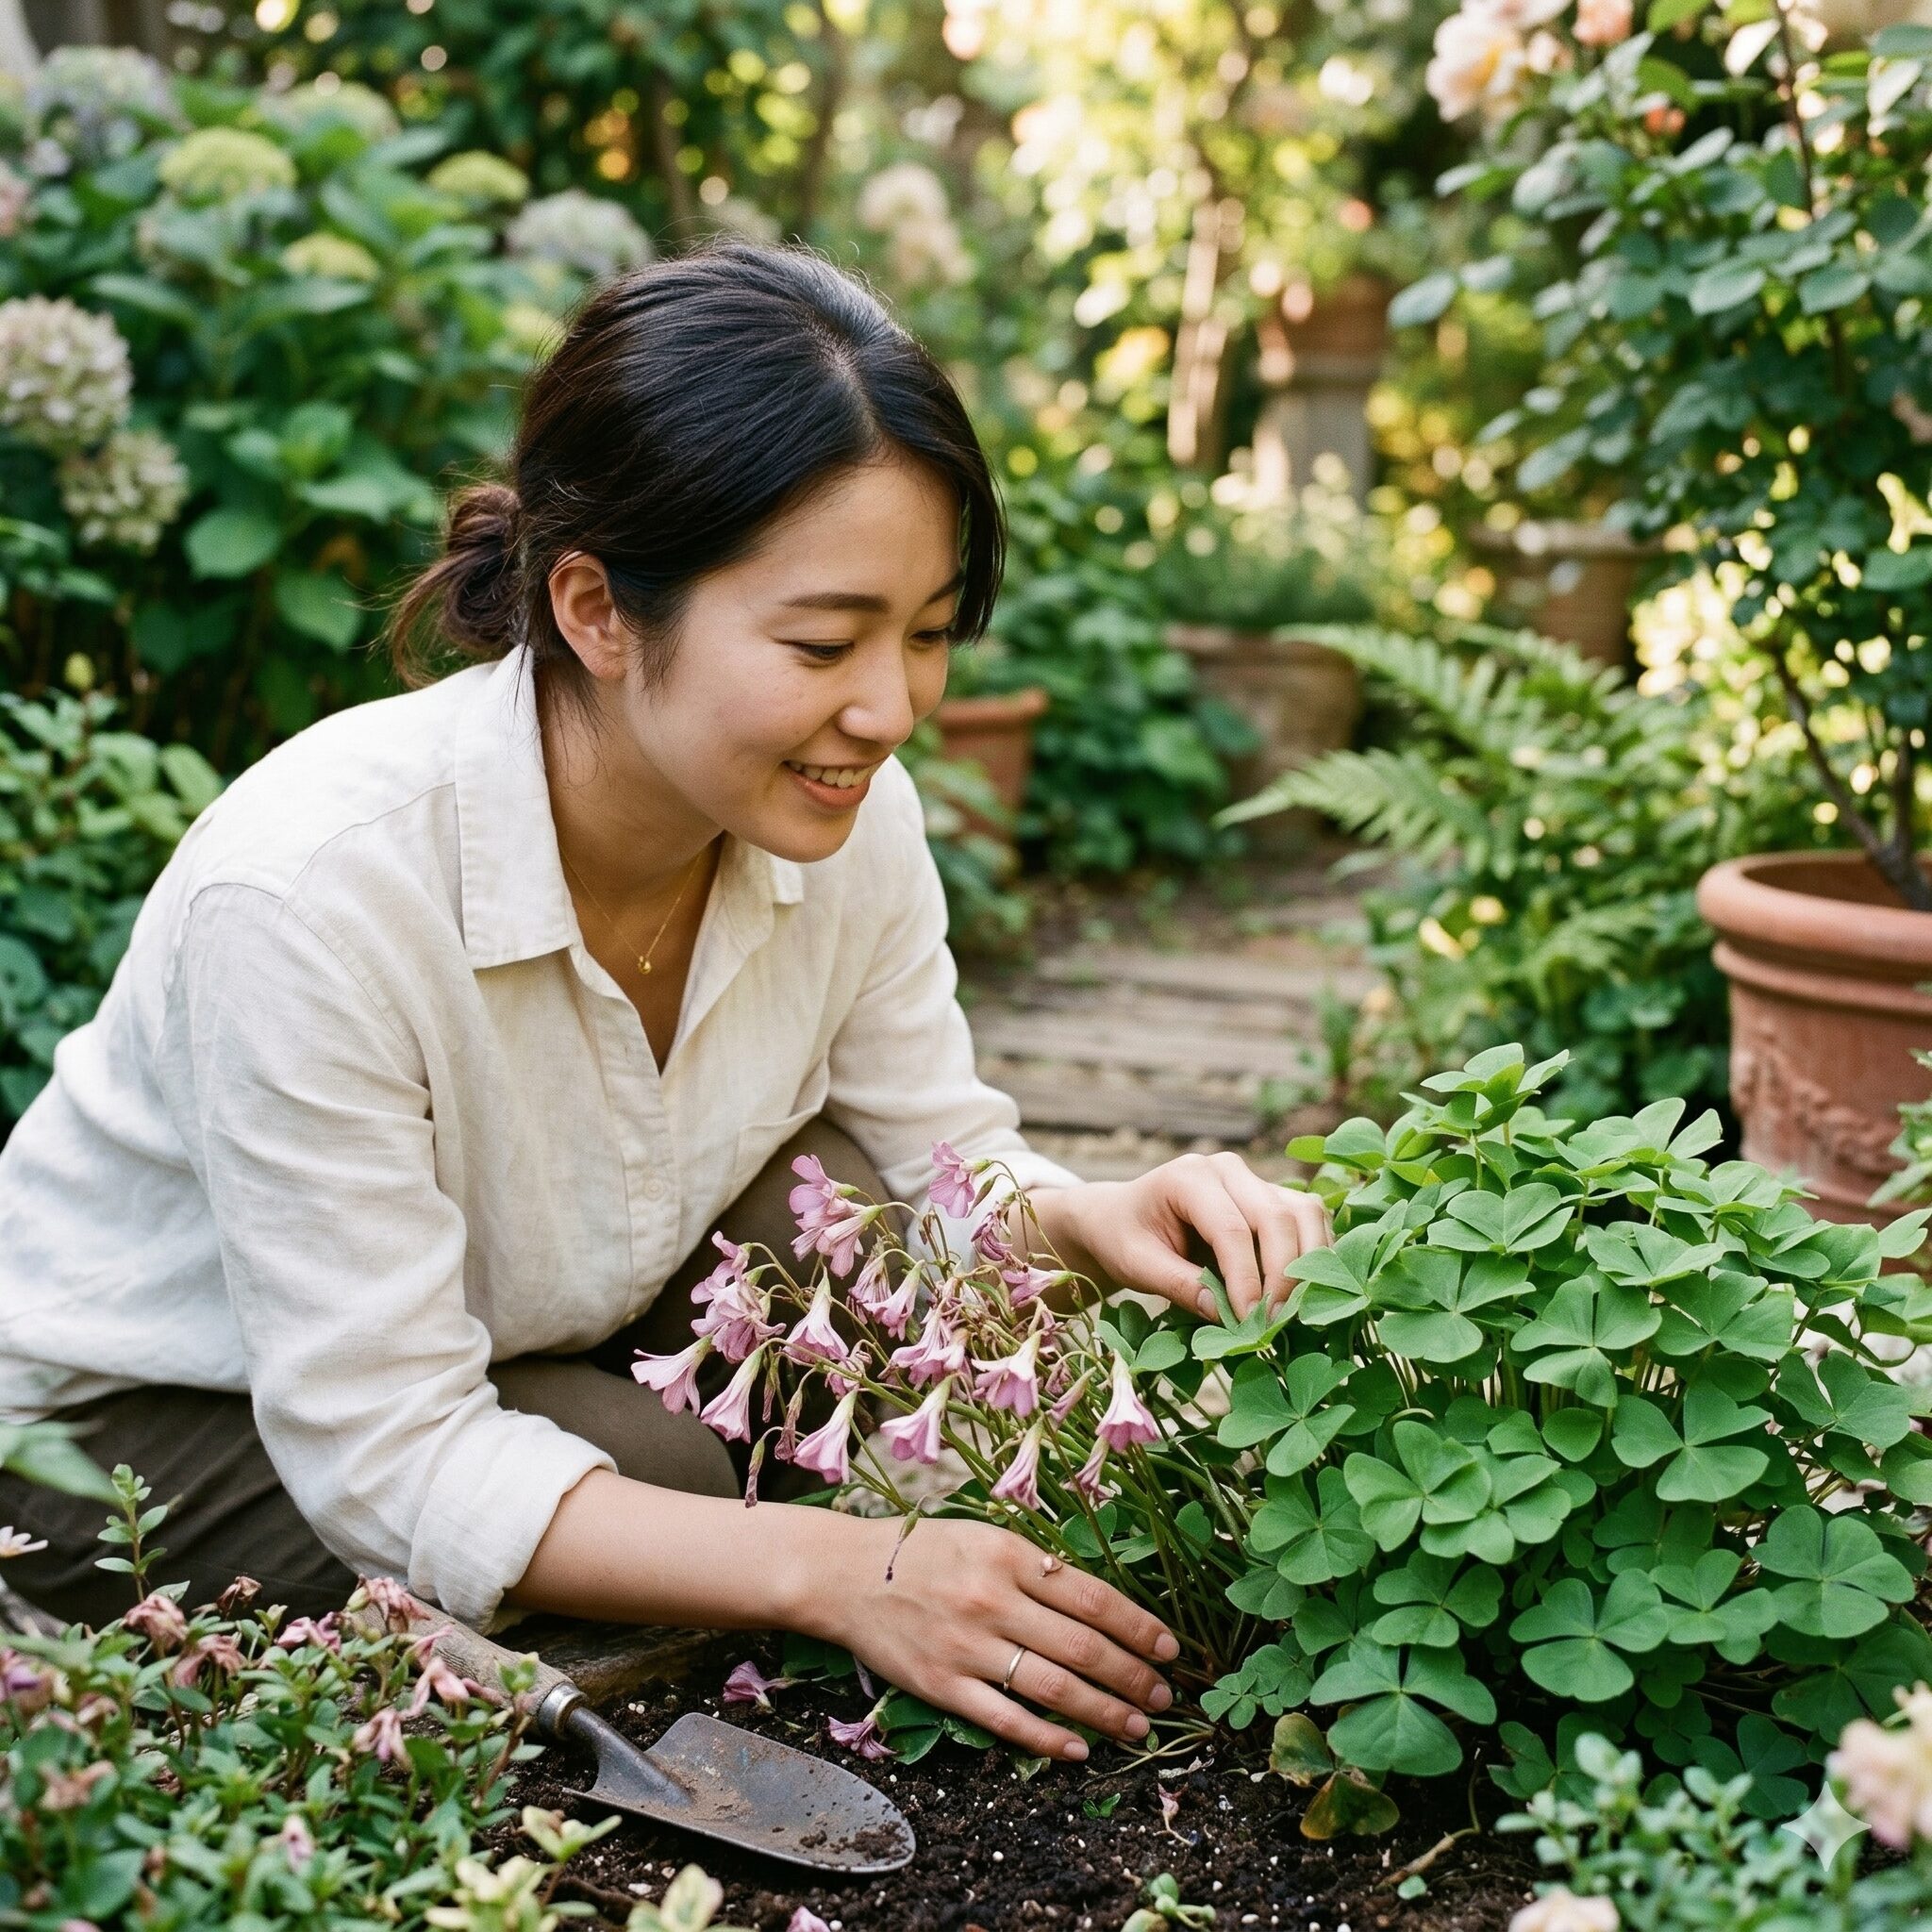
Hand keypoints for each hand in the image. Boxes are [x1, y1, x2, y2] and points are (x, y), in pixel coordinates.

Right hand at [810, 1515, 1177, 1760]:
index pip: (1092, 1597)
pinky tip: (1078, 1750)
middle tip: (1164, 1695)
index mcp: (1008, 1556)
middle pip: (1082, 1647)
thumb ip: (1037, 1566)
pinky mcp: (941, 1685)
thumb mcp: (984, 1537)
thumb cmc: (922, 1551)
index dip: (1138, 1626)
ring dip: (1104, 1712)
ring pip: (1053, 1688)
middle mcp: (992, 1600)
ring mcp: (966, 1647)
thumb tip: (1100, 1603)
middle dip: (1133, 1676)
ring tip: (1137, 1725)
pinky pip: (1005, 1719)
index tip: (1169, 1647)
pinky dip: (1047, 1739)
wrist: (844, 1574)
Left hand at [1029, 1152, 1332, 1321]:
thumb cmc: (1124, 1238)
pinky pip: (1309, 1220)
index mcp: (1189, 1177)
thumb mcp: (1135, 1265)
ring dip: (1309, 1263)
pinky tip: (1305, 1291)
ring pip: (1304, 1214)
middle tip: (1274, 1322)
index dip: (1246, 1278)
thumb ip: (1178, 1285)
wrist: (1122, 1217)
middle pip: (1275, 1217)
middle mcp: (1228, 1169)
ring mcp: (1254, 1179)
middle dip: (1282, 1274)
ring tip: (1294, 1310)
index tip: (1251, 1320)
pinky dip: (1316, 1254)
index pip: (1231, 1228)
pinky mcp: (1272, 1197)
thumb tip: (1225, 1317)